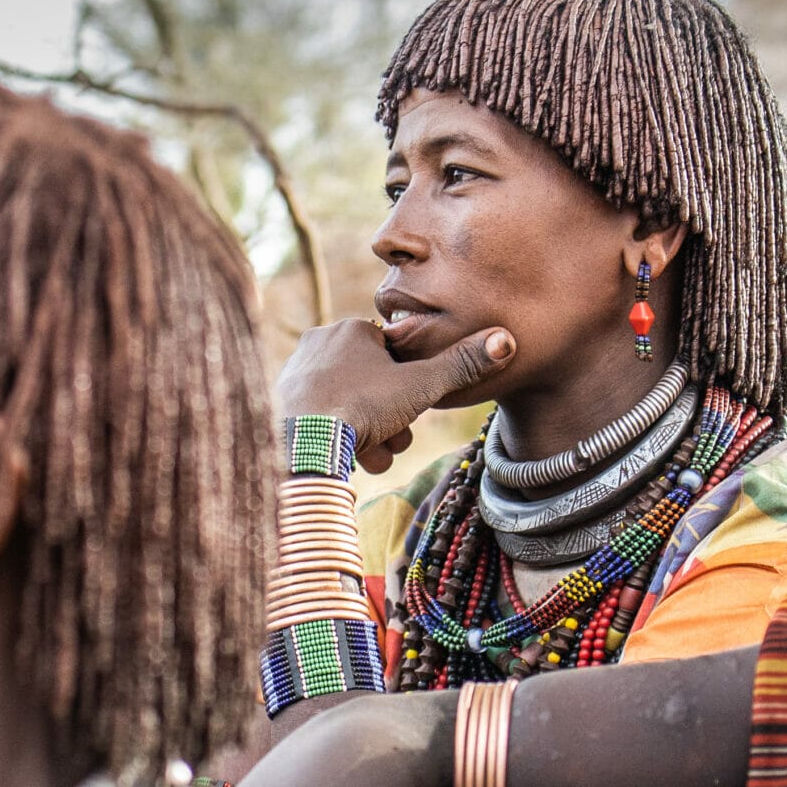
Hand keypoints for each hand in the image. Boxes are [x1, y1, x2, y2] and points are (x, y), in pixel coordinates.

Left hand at [275, 320, 515, 472]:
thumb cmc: (361, 406)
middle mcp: (319, 344)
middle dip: (392, 419)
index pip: (396, 355)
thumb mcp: (422, 387)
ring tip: (372, 452)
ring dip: (372, 435)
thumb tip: (505, 340)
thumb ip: (462, 365)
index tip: (411, 407)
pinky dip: (343, 440)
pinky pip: (326, 419)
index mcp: (352, 330)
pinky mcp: (282, 405)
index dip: (412, 387)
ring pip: (353, 406)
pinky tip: (349, 456)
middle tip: (394, 436)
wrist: (302, 442)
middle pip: (376, 385)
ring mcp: (297, 375)